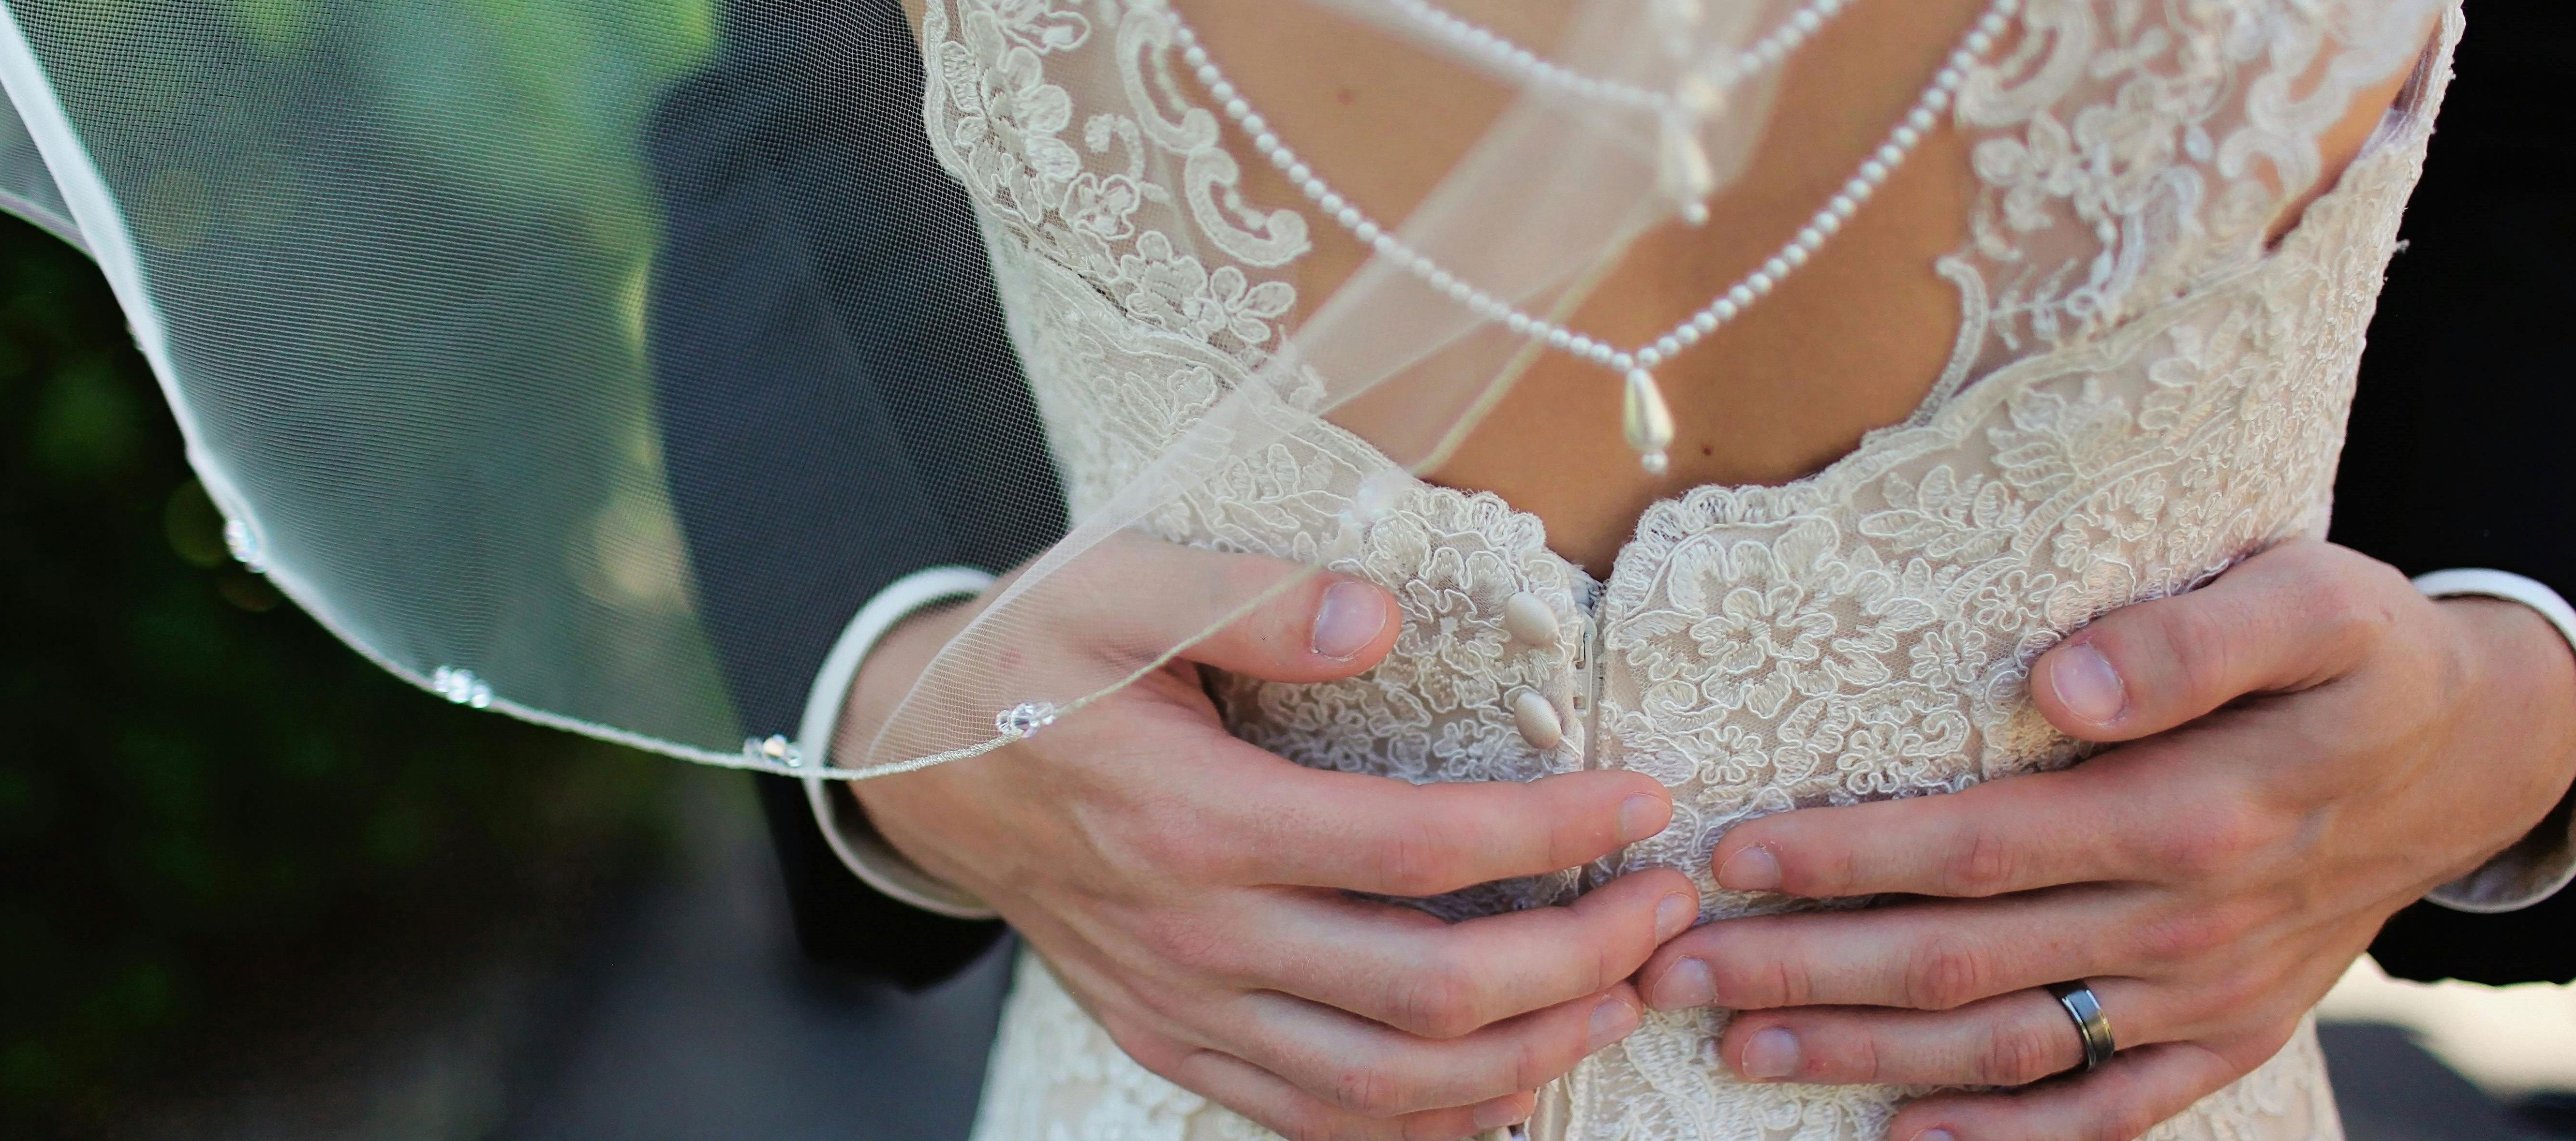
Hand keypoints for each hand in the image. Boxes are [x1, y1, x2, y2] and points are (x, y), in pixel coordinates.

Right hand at [842, 536, 1700, 1140]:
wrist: (911, 760)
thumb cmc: (1029, 661)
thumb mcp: (1117, 585)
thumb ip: (1251, 597)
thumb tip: (1379, 619)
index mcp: (1195, 819)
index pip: (1420, 850)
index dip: (1552, 834)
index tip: (1641, 801)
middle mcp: (1197, 937)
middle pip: (1431, 990)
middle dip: (1579, 958)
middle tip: (1663, 908)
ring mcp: (1183, 1006)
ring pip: (1388, 1082)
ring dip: (1526, 1054)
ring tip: (1615, 997)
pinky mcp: (1170, 1040)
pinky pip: (1313, 1119)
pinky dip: (1422, 1123)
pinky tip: (1502, 1087)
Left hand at [1630, 540, 2575, 1140]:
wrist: (2474, 749)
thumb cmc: (2362, 654)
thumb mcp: (2310, 600)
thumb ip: (2190, 642)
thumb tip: (2063, 683)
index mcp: (2193, 813)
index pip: (1978, 846)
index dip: (1848, 857)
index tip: (1732, 855)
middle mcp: (2188, 921)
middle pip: (1962, 958)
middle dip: (1805, 968)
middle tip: (1675, 967)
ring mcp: (2204, 993)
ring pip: (2007, 1042)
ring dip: (1865, 1052)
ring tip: (1739, 1047)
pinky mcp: (2225, 1035)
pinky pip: (2105, 1108)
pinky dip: (2006, 1132)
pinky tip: (1906, 1133)